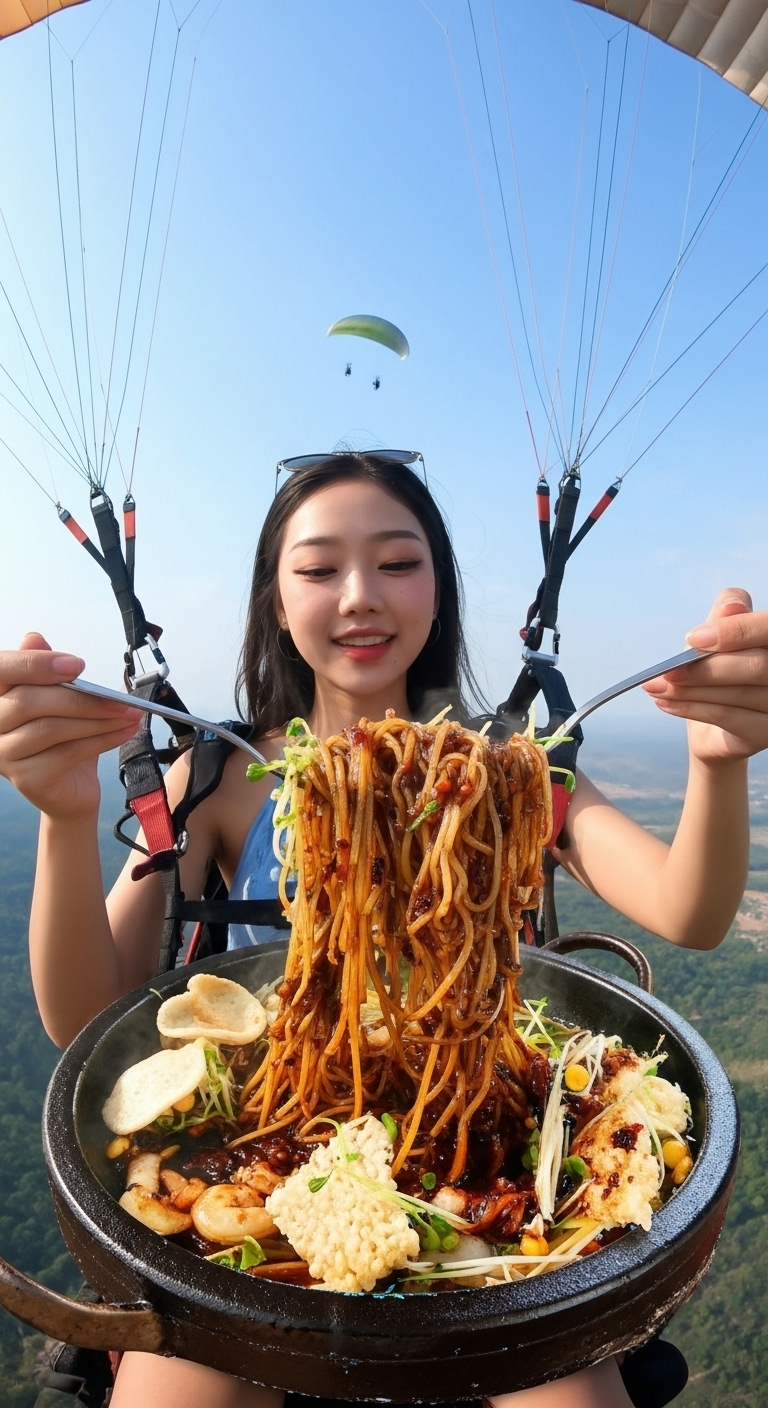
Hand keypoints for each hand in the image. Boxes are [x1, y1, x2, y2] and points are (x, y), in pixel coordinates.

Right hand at [0, 632, 140, 819]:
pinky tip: (125, 731)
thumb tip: (34, 638)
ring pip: (51, 728)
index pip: (1, 670)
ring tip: (130, 714)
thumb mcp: (60, 698)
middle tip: (120, 698)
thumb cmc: (63, 737)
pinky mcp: (26, 779)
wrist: (71, 787)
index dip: (35, 664)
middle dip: (81, 698)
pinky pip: (67, 753)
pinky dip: (102, 740)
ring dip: (98, 719)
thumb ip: (46, 669)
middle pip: (29, 702)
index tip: (78, 665)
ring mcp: (4, 755)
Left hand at [642, 589, 767, 762]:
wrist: (716, 731)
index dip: (736, 631)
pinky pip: (730, 717)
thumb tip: (733, 605)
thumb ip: (725, 619)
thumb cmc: (719, 675)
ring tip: (656, 687)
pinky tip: (666, 704)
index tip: (693, 639)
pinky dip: (692, 709)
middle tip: (668, 671)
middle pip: (756, 664)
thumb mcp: (715, 641)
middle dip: (705, 668)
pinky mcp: (767, 733)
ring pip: (739, 694)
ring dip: (690, 690)